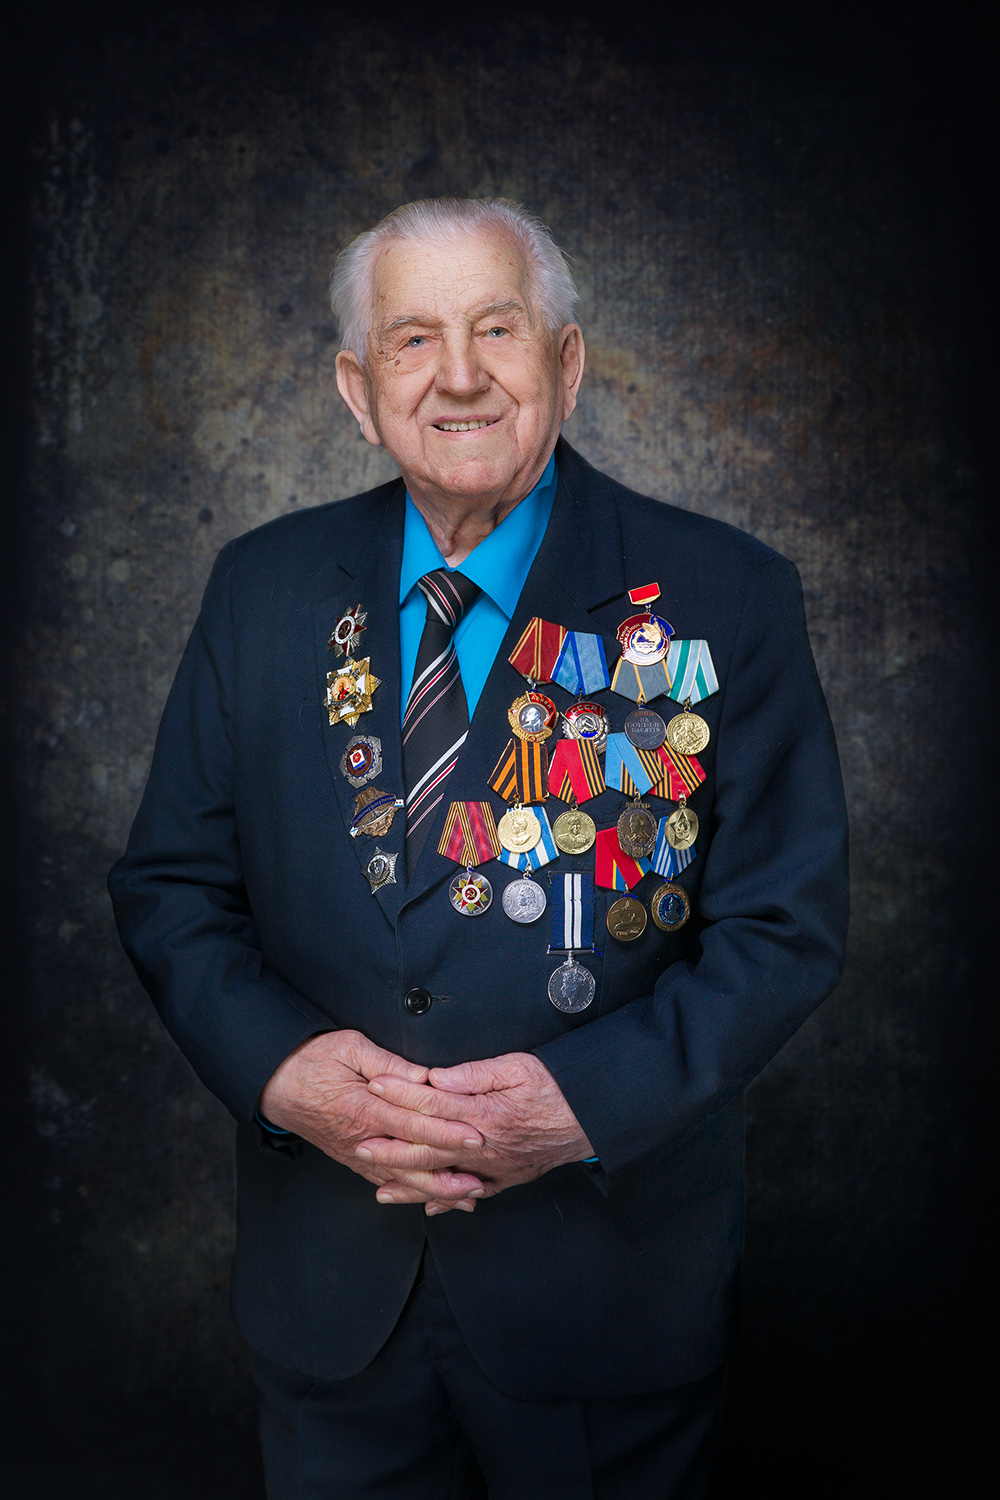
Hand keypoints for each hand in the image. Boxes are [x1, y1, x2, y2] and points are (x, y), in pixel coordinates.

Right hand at [258, 1030, 485, 1212]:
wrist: (274, 1084)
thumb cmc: (311, 1060)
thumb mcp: (349, 1046)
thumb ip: (387, 1062)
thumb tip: (422, 1075)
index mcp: (364, 1108)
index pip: (414, 1124)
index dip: (447, 1132)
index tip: (475, 1135)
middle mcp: (362, 1138)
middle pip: (412, 1161)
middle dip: (450, 1171)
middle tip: (482, 1176)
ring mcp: (356, 1153)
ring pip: (401, 1179)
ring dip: (435, 1190)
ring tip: (467, 1197)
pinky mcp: (352, 1159)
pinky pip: (385, 1181)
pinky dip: (411, 1193)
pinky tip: (432, 1200)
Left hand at [360, 1051, 593, 1204]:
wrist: (593, 1117)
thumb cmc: (558, 1087)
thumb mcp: (518, 1066)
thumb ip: (475, 1073)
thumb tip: (439, 1078)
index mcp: (485, 1114)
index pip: (433, 1104)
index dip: (402, 1094)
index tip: (376, 1085)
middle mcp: (485, 1146)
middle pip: (430, 1147)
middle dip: (392, 1146)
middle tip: (360, 1143)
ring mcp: (495, 1167)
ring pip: (445, 1178)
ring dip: (411, 1183)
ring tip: (381, 1187)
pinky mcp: (506, 1177)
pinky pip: (472, 1193)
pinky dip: (449, 1202)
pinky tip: (429, 1207)